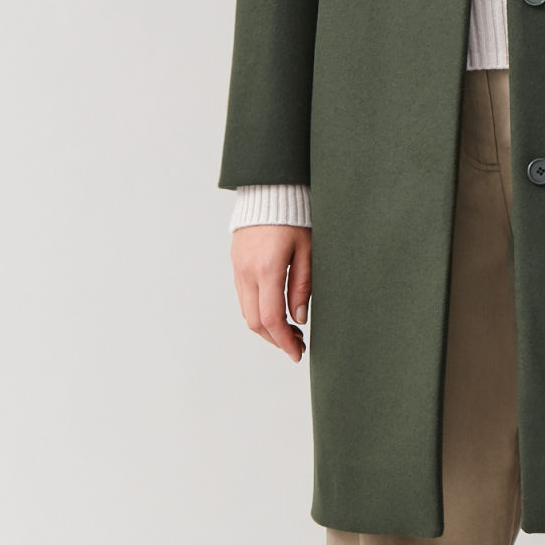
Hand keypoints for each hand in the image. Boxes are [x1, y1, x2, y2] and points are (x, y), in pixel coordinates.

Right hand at [232, 224, 310, 362]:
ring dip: (267, 328)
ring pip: (247, 312)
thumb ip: (302, 286)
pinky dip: (258, 312)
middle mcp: (247, 272)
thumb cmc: (294, 217)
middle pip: (255, 321)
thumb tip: (299, 319)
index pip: (271, 318)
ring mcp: (238, 269)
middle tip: (298, 345)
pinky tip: (276, 312)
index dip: (284, 341)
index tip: (297, 353)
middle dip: (276, 339)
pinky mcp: (236, 265)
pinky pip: (244, 298)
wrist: (269, 191)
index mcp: (267, 269)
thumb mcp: (308, 250)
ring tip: (291, 331)